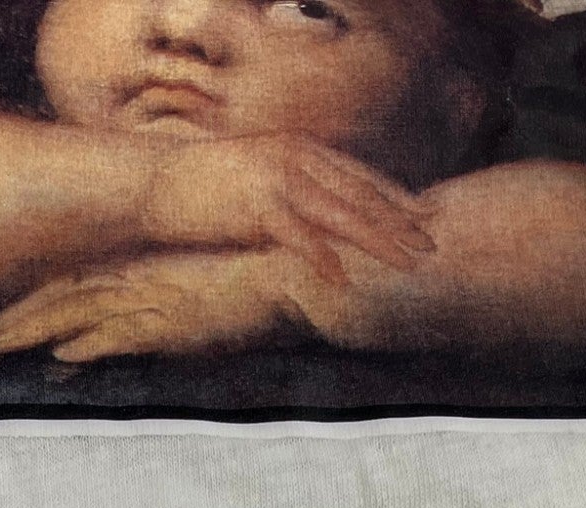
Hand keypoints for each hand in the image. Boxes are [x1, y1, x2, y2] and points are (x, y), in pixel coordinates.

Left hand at [0, 252, 304, 362]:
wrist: (296, 272)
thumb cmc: (257, 279)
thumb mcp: (200, 289)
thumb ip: (166, 306)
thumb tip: (142, 327)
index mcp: (142, 266)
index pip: (73, 281)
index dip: (32, 299)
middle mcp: (137, 278)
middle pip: (59, 296)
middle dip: (14, 318)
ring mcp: (151, 299)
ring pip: (73, 314)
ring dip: (30, 332)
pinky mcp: (172, 321)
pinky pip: (117, 335)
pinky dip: (85, 346)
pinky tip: (59, 359)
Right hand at [140, 134, 432, 284]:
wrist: (153, 182)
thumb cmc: (205, 187)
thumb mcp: (259, 178)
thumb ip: (294, 190)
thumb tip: (324, 218)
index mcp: (299, 149)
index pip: (360, 175)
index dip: (396, 198)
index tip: (427, 218)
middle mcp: (294, 157)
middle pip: (360, 193)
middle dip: (400, 222)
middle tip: (432, 246)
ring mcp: (276, 179)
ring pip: (341, 213)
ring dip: (378, 240)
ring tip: (407, 263)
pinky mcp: (254, 206)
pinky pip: (298, 236)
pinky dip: (322, 259)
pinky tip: (343, 280)